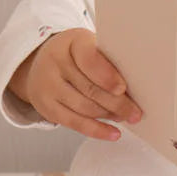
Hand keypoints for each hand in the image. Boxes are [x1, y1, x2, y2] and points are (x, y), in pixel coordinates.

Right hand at [8, 28, 141, 141]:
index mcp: (72, 42)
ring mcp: (48, 86)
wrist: (41, 63)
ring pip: (84, 107)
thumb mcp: (89, 46)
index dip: (106, 75)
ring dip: (109, 115)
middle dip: (116, 102)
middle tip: (135, 112)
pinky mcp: (46, 107)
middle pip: (89, 88)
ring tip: (126, 117)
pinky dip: (97, 130)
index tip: (122, 88)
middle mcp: (56, 62)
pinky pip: (74, 123)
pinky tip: (112, 133)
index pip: (88, 59)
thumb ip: (107, 60)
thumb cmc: (75, 55)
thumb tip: (134, 86)